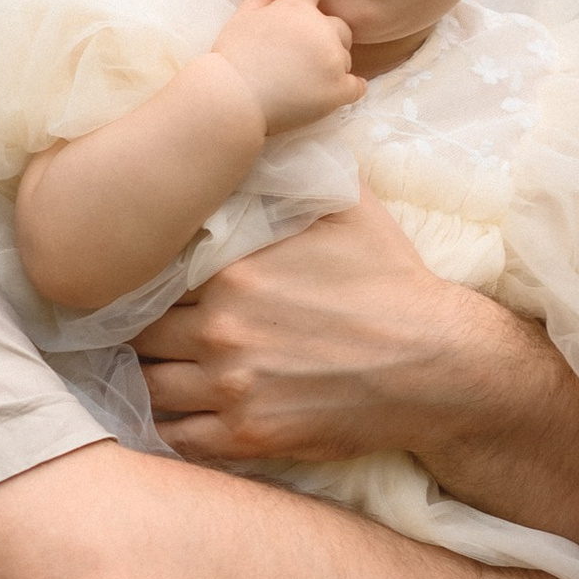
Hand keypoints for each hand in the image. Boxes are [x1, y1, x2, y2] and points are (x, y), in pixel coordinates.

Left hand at [134, 200, 494, 467]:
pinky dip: (169, 427)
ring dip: (149, 378)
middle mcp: (221, 330)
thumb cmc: (394, 282)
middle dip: (142, 331)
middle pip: (139, 334)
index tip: (144, 284)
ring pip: (149, 387)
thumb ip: (294, 178)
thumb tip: (265, 140)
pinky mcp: (250, 436)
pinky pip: (178, 438)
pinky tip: (178, 414)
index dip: (143, 281)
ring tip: (159, 370)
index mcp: (232, 273)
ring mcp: (233, 388)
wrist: (439, 364)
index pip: (151, 277)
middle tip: (147, 331)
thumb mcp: (349, 209)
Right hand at [210, 0, 364, 137]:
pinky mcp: (338, 90)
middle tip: (299, 58)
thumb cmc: (232, 59)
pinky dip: (346, 89)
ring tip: (300, 81)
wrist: (232, 100)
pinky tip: (327, 93)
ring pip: (345, 57)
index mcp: (295, 9)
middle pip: (340, 27)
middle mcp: (319, 29)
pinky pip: (357, 86)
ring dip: (330, 65)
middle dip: (326, 39)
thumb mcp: (241, 19)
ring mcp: (331, 60)